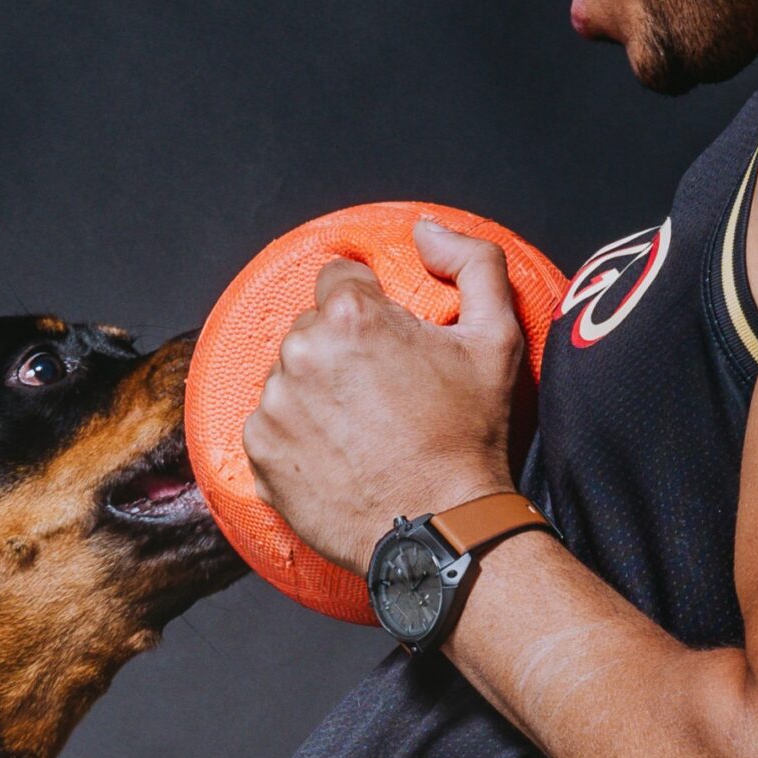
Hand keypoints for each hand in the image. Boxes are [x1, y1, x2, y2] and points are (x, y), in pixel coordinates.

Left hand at [241, 218, 525, 573]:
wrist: (442, 526)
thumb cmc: (470, 437)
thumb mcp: (497, 336)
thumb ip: (472, 261)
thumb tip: (427, 230)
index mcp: (350, 315)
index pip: (339, 278)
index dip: (369, 306)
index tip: (387, 342)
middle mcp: (302, 352)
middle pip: (312, 327)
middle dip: (342, 349)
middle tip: (383, 392)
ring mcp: (275, 404)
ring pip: (290, 375)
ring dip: (317, 391)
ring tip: (362, 428)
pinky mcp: (260, 451)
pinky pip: (272, 424)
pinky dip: (298, 435)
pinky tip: (339, 454)